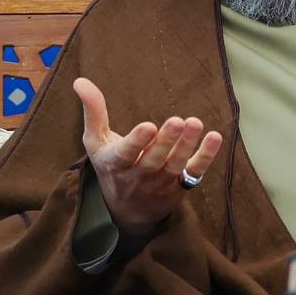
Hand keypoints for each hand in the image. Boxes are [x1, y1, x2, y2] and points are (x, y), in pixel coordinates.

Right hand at [72, 77, 223, 237]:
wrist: (128, 213)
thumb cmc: (111, 167)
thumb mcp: (96, 143)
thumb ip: (93, 112)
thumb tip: (80, 81)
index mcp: (116, 163)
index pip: (126, 154)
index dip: (137, 141)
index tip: (148, 126)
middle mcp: (139, 176)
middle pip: (154, 160)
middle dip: (166, 141)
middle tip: (177, 121)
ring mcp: (161, 184)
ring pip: (175, 165)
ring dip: (186, 145)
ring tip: (194, 123)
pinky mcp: (180, 187)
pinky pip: (195, 172)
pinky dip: (206, 156)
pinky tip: (215, 137)